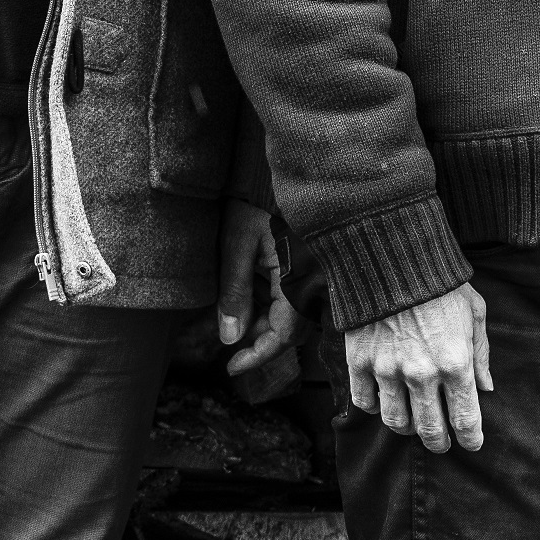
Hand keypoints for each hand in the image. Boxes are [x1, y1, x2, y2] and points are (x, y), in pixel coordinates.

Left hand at [216, 199, 301, 377]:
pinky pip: (290, 297)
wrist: (271, 172)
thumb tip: (229, 339)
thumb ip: (234, 292)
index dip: (257, 356)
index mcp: (299, 279)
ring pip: (289, 316)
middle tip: (227, 343)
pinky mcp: (305, 267)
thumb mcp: (238, 245)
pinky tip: (249, 295)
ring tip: (234, 314)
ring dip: (262, 322)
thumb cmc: (256, 202)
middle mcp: (312, 282)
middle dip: (258, 340)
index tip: (231, 367)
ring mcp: (311, 275)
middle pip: (289, 330)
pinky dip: (269, 304)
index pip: (283, 336)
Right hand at [342, 282, 489, 454]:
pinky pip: (364, 402)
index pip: (466, 420)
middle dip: (439, 442)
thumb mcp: (474, 312)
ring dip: (407, 427)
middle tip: (441, 443)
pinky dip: (374, 406)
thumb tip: (485, 388)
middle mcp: (422, 373)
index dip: (470, 439)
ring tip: (412, 422)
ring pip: (395, 422)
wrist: (393, 254)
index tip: (471, 444)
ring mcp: (387, 369)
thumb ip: (481, 354)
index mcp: (456, 363)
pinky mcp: (359, 361)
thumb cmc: (440, 283)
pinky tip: (383, 398)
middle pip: (430, 430)